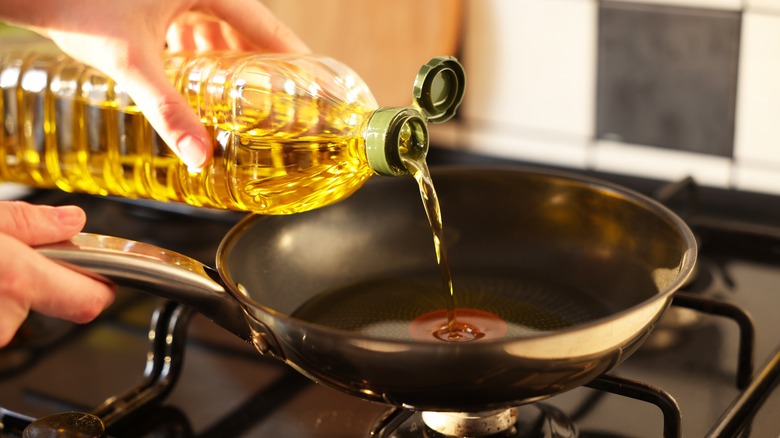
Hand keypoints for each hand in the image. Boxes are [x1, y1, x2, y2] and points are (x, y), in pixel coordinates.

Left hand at [0, 0, 309, 168]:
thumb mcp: (131, 63)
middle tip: (284, 102)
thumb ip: (168, 111)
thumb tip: (200, 156)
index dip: (296, 58)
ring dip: (232, 62)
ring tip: (246, 99)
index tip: (318, 84)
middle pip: (249, 28)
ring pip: (222, 27)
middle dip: (265, 67)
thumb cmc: (75, 3)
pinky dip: (204, 53)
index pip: (268, 25)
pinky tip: (201, 79)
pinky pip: (197, 25)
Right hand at [0, 201, 114, 346]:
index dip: (103, 288)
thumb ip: (28, 222)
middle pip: (48, 304)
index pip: (89, 301)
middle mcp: (1, 320)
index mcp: (15, 281)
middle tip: (16, 257)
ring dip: (7, 293)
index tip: (105, 276)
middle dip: (38, 281)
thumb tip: (70, 221)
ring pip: (15, 313)